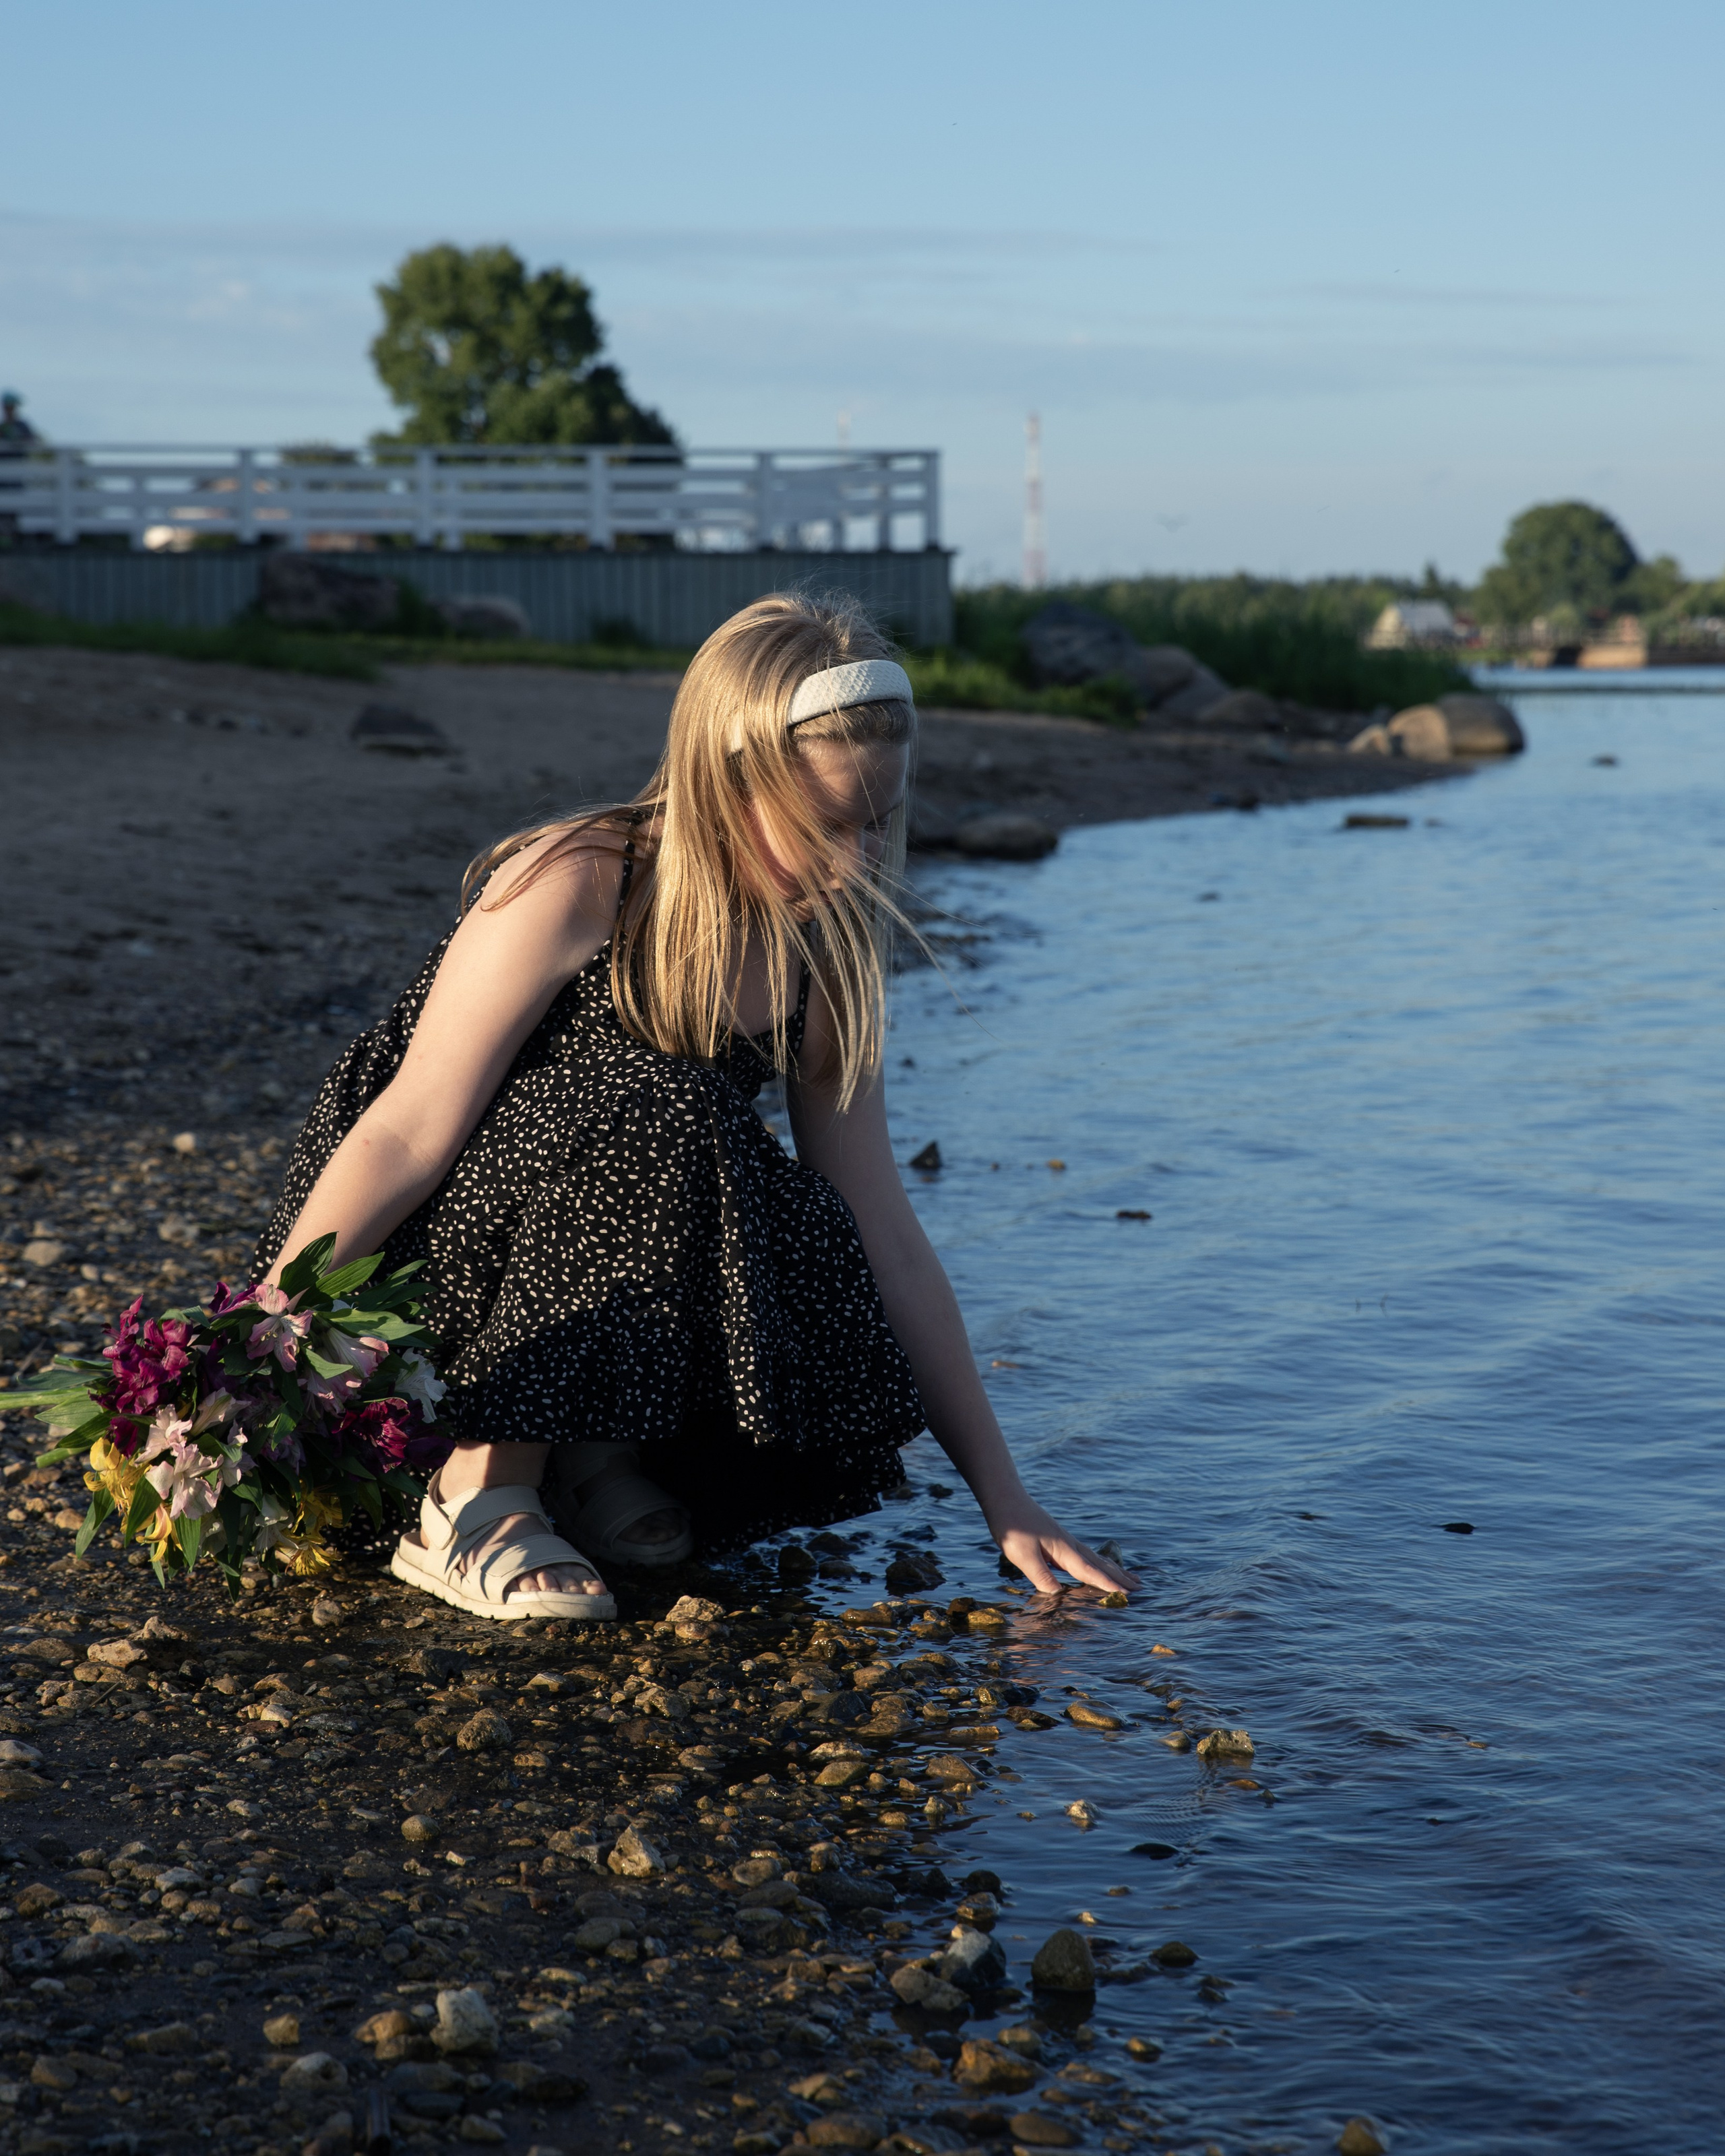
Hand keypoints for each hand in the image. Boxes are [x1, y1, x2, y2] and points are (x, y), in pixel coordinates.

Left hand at [983, 1488, 1140, 1595]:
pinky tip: (1097, 1563)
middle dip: (1119, 1577)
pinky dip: (1098, 1562)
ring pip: (1095, 1558)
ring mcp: (1064, 1540)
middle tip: (1140, 1587)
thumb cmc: (1012, 1526)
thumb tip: (1058, 1595)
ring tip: (1130, 1576)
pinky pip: (1085, 1554)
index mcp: (1063, 1550)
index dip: (1107, 1585)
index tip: (1127, 1595)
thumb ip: (1041, 1575)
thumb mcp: (1022, 1555)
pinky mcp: (1057, 1538)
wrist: (1005, 1497)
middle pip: (1099, 1564)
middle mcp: (1069, 1545)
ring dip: (1113, 1569)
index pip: (1089, 1572)